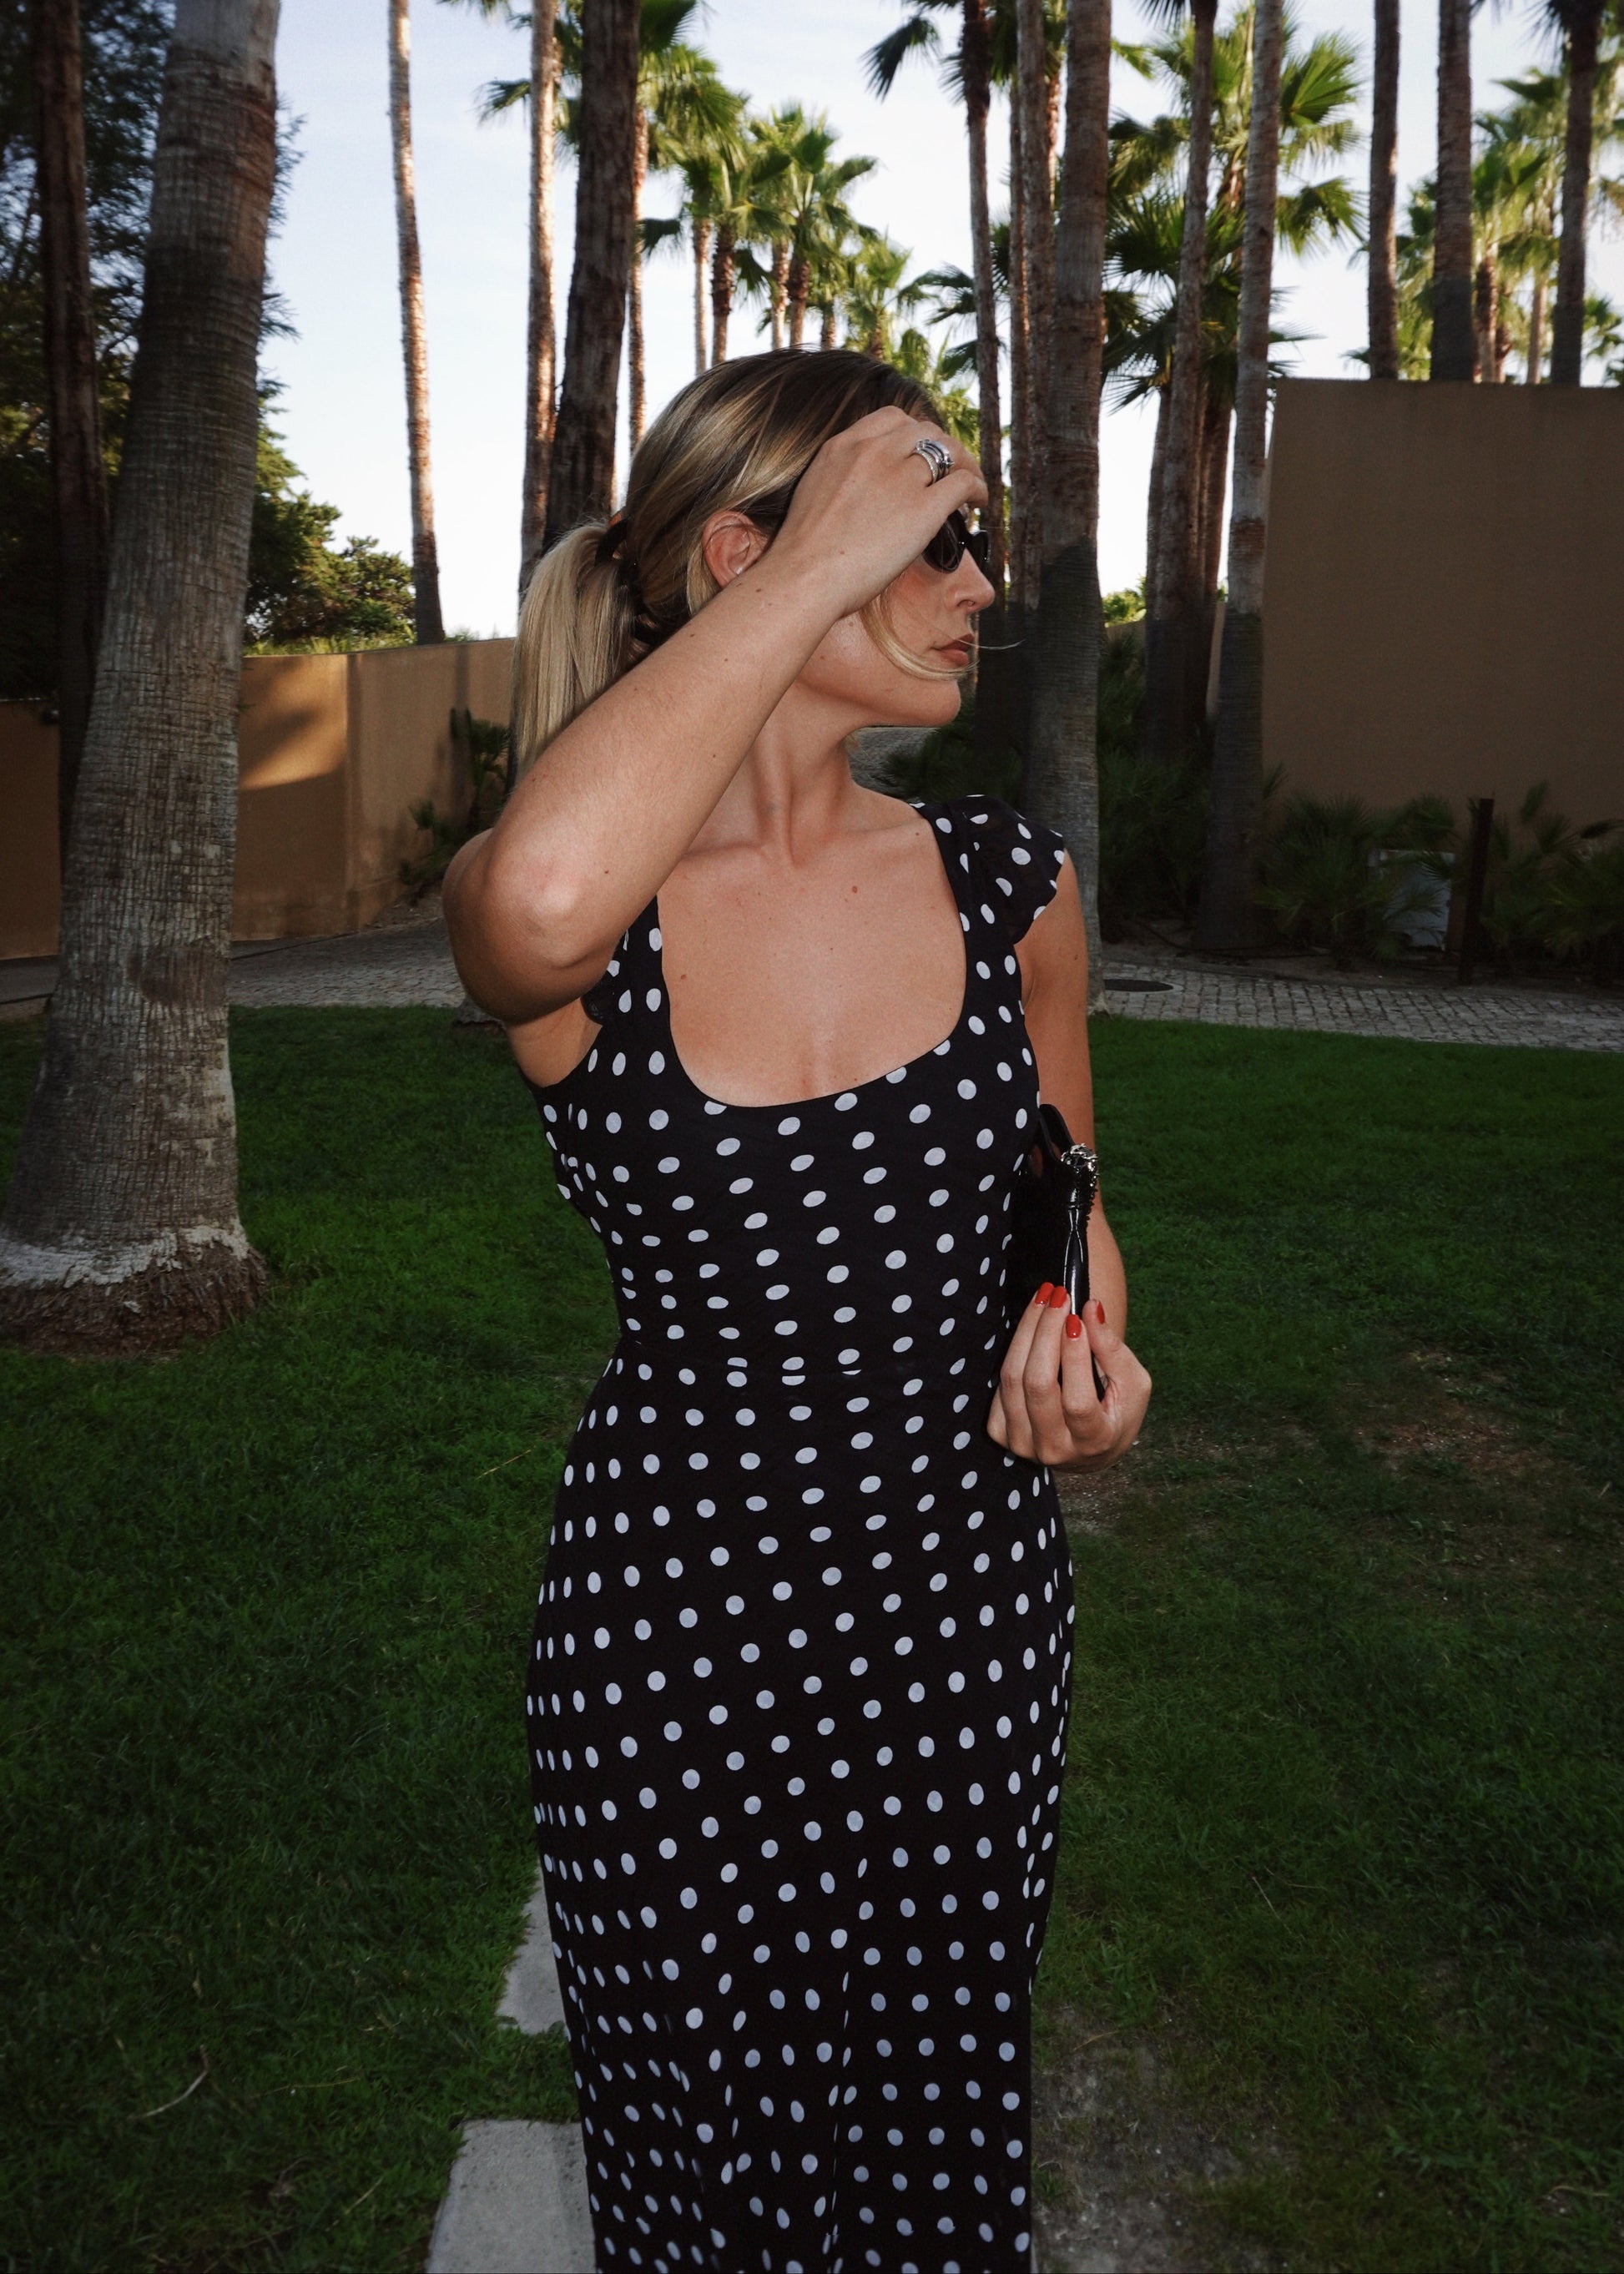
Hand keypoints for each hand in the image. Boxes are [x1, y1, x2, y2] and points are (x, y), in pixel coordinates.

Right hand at [767, 407, 987, 621]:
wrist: (804, 577)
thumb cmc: (802, 555)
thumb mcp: (816, 494)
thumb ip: (843, 481)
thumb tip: (866, 498)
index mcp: (843, 446)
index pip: (891, 420)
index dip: (915, 434)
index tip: (921, 452)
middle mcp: (874, 452)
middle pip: (925, 431)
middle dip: (943, 448)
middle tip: (952, 469)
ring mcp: (900, 477)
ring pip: (949, 451)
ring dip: (965, 465)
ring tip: (971, 484)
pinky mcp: (923, 508)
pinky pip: (963, 482)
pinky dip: (977, 488)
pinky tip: (978, 502)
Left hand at [987, 1285, 1151, 1472]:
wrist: (1090, 1447)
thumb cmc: (1117, 1411)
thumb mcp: (1132, 1384)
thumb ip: (1112, 1349)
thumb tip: (1091, 1308)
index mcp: (1094, 1441)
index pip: (1077, 1401)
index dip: (1074, 1358)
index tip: (1075, 1317)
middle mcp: (1055, 1450)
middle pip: (1038, 1385)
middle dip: (1045, 1332)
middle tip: (1057, 1296)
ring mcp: (1023, 1444)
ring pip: (1013, 1380)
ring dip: (1027, 1332)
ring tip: (1043, 1300)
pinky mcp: (1002, 1434)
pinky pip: (1001, 1385)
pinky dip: (1016, 1351)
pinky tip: (1032, 1328)